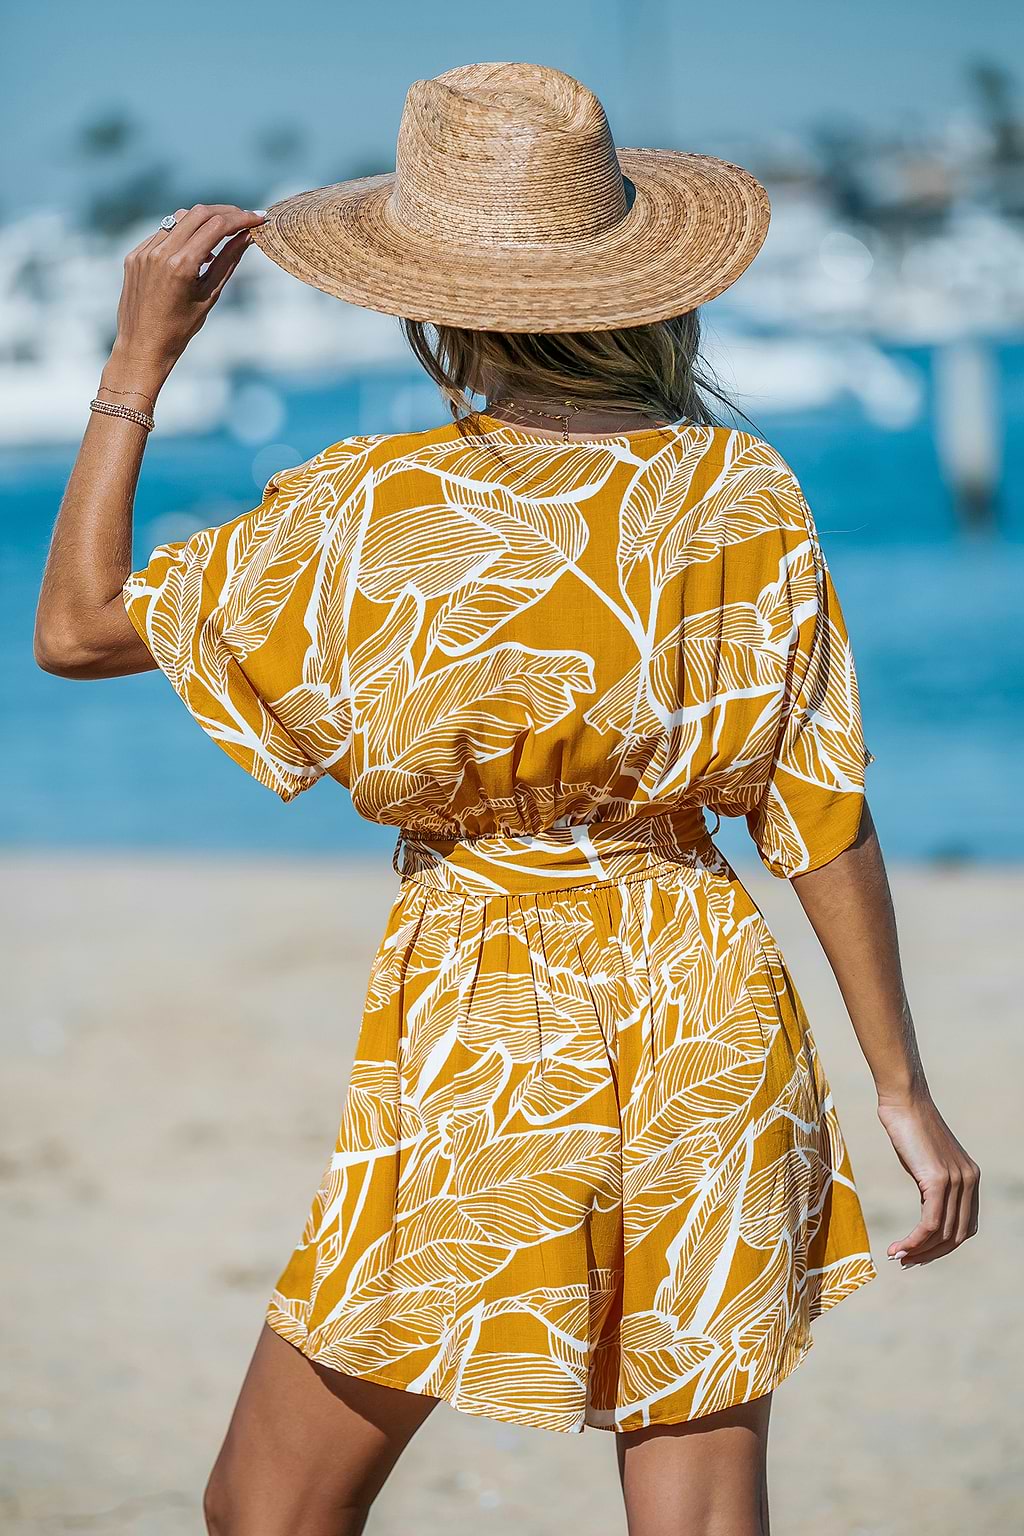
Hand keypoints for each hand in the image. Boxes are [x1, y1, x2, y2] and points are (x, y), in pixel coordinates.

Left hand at [110, 203, 266, 383]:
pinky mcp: (134, 255)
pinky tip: (193, 252)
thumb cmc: (180, 329)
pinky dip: (182, 235)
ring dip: (203, 222)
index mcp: (181, 266)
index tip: (257, 219)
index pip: (216, 226)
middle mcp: (160, 253)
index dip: (240, 219)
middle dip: (224, 212)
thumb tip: (246, 237)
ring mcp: (143, 252)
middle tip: (243, 219)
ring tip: (219, 238)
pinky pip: (162, 233)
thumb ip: (227, 262)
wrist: (142, 346)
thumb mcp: (209, 296)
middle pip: (198, 214)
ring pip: (179, 219)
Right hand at [877, 1093, 979, 1267]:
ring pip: (943, 1233)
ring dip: (919, 1251)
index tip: (918, 1253)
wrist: (904, 1100)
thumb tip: (928, 1214)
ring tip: (897, 1256)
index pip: (965, 1227)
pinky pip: (930, 1222)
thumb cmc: (908, 1127)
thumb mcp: (926, 1163)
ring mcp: (956, 1181)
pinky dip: (915, 1240)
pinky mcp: (938, 1180)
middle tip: (906, 1261)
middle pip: (957, 1235)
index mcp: (970, 1178)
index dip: (943, 1247)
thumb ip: (933, 1187)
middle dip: (931, 1254)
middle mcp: (969, 1181)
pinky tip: (899, 1246)